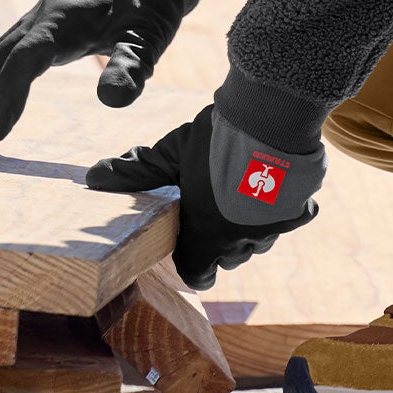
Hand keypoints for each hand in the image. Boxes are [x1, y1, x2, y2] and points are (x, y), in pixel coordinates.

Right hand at [0, 0, 228, 156]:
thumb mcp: (150, 36)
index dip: (8, 94)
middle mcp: (45, 13)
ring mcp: (40, 18)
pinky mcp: (44, 27)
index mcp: (66, 14)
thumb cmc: (152, 6)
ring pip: (0, 57)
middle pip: (0, 57)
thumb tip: (112, 102)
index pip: (26, 56)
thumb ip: (132, 64)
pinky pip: (12, 57)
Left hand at [85, 103, 324, 288]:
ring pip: (260, 241)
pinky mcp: (300, 209)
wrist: (272, 118)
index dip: (193, 267)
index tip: (192, 256)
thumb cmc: (215, 140)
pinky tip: (277, 185)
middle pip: (230, 258)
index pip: (198, 275)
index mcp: (206, 236)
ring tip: (243, 197)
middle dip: (221, 243)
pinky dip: (284, 206)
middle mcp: (241, 242)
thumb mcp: (172, 152)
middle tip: (215, 213)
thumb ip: (137, 170)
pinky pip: (292, 217)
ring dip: (251, 227)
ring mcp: (273, 228)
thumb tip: (93, 177)